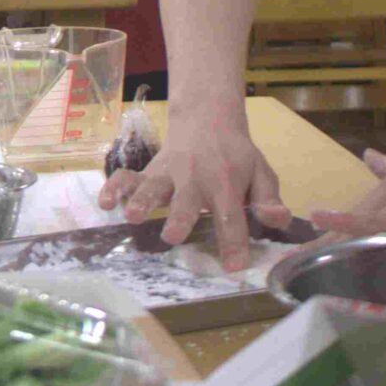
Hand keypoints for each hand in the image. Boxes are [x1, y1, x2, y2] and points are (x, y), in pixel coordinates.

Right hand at [101, 103, 291, 270]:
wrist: (207, 119)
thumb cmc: (236, 155)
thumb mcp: (260, 172)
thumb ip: (268, 199)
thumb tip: (279, 220)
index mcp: (226, 183)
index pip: (232, 215)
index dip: (234, 241)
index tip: (234, 266)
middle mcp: (194, 180)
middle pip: (186, 201)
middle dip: (179, 218)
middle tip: (172, 236)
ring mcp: (168, 175)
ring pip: (153, 187)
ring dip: (141, 201)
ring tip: (133, 217)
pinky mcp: (149, 172)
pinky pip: (127, 177)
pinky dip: (114, 188)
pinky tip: (105, 202)